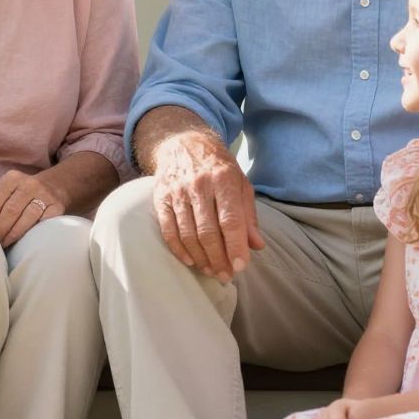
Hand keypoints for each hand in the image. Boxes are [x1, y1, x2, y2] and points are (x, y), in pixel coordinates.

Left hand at [0, 170, 65, 248]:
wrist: (58, 184)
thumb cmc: (25, 193)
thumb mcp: (11, 189)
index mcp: (12, 178)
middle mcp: (29, 184)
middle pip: (10, 210)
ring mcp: (45, 196)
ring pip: (26, 218)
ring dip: (12, 235)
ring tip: (4, 246)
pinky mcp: (57, 207)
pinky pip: (42, 224)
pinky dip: (31, 235)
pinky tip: (23, 243)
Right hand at [149, 130, 263, 282]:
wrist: (184, 143)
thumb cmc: (218, 167)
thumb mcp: (240, 183)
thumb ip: (248, 215)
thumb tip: (257, 245)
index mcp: (223, 179)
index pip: (230, 220)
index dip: (236, 246)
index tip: (241, 266)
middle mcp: (199, 185)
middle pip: (208, 231)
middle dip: (219, 258)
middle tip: (227, 275)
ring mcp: (177, 192)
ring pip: (188, 234)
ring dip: (201, 258)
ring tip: (212, 270)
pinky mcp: (161, 198)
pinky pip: (168, 230)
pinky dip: (179, 250)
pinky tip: (191, 261)